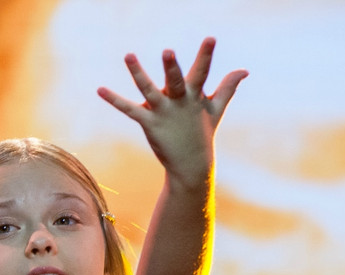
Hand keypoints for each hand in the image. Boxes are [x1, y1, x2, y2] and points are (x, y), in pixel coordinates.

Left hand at [97, 37, 246, 185]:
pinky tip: (100, 89)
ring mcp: (163, 113)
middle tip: (167, 51)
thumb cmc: (202, 132)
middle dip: (172, 67)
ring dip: (138, 73)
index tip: (210, 38)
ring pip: (149, 90)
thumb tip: (244, 70)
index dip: (206, 55)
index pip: (202, 71)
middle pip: (176, 80)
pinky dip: (114, 99)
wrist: (191, 164)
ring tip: (128, 55)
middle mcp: (179, 102)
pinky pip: (129, 109)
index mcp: (195, 96)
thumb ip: (227, 87)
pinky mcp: (149, 123)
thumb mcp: (215, 109)